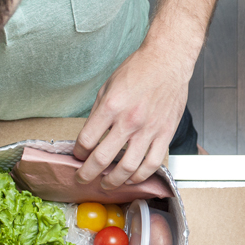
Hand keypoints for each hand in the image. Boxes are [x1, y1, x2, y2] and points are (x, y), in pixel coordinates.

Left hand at [73, 43, 188, 189]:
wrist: (167, 61)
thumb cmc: (137, 71)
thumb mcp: (106, 88)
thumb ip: (97, 115)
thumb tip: (88, 139)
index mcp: (111, 107)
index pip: (86, 140)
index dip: (78, 153)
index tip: (77, 156)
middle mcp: (129, 120)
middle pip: (102, 159)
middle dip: (88, 174)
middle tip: (82, 179)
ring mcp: (149, 129)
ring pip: (128, 167)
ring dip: (113, 181)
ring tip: (106, 184)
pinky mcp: (166, 133)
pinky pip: (152, 163)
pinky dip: (140, 176)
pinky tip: (131, 179)